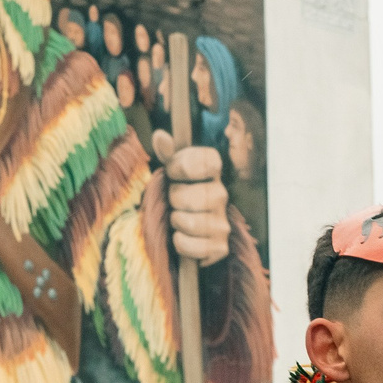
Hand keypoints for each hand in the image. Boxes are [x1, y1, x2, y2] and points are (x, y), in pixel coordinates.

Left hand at [151, 129, 229, 264]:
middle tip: (174, 201)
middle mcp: (222, 195)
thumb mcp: (173, 174)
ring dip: (176, 222)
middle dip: (174, 198)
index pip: (206, 161)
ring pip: (188, 222)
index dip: (182, 165)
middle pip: (189, 194)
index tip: (172, 171)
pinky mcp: (219, 247)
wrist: (190, 232)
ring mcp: (223, 223)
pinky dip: (181, 243)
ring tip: (178, 219)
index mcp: (214, 173)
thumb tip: (160, 136)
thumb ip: (167, 155)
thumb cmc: (181, 196)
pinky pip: (191, 245)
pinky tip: (182, 237)